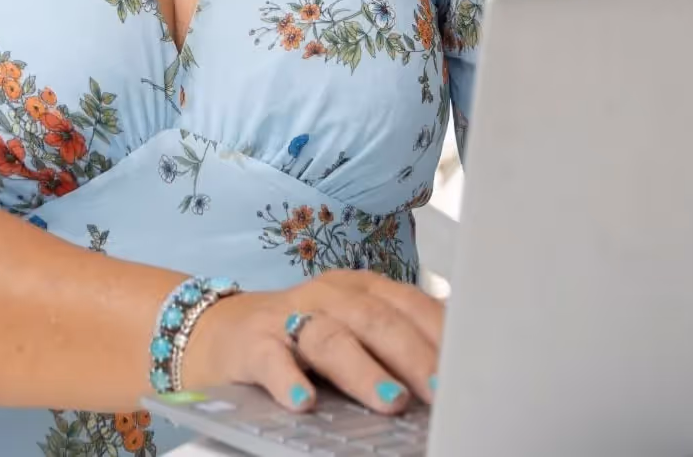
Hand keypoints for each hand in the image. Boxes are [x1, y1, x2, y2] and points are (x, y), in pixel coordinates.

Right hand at [181, 269, 443, 414]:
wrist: (220, 330)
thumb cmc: (302, 337)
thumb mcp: (352, 332)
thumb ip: (393, 346)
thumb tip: (451, 380)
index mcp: (362, 289)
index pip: (411, 305)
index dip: (442, 334)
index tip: (473, 366)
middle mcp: (330, 295)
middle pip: (378, 320)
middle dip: (415, 355)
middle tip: (443, 391)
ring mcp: (290, 316)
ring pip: (332, 337)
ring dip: (364, 370)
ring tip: (392, 401)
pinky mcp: (253, 343)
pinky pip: (273, 359)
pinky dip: (289, 379)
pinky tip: (304, 402)